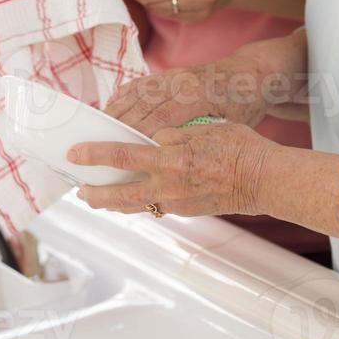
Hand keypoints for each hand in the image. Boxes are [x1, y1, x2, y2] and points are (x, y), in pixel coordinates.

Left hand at [67, 123, 277, 217]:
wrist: (262, 178)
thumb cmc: (238, 146)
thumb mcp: (203, 128)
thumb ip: (174, 135)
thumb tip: (154, 139)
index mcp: (170, 158)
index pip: (122, 156)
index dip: (95, 155)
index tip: (76, 153)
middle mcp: (168, 184)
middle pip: (119, 194)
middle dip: (95, 193)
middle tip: (79, 190)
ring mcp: (177, 201)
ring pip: (134, 206)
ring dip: (112, 203)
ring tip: (98, 200)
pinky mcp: (186, 210)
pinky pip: (155, 206)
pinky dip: (138, 203)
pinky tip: (134, 197)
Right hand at [103, 49, 271, 137]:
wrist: (252, 74)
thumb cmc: (245, 105)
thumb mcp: (231, 125)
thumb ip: (203, 140)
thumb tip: (177, 162)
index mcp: (198, 96)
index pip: (161, 117)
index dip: (139, 134)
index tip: (119, 153)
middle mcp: (182, 82)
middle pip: (142, 104)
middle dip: (118, 124)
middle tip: (95, 145)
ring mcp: (174, 75)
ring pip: (137, 93)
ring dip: (116, 111)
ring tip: (96, 130)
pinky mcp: (170, 72)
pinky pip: (142, 83)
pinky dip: (125, 94)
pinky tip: (112, 106)